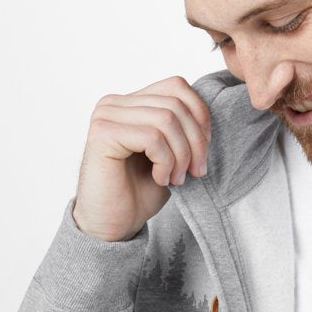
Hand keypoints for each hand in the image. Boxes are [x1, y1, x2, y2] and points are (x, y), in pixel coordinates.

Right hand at [72, 75, 211, 241]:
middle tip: (195, 172)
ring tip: (176, 178)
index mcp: (131, 103)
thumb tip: (207, 118)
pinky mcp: (103, 134)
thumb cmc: (140, 193)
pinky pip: (152, 137)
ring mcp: (106, 116)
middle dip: (195, 142)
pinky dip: (165, 161)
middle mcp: (115, 104)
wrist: (113, 225)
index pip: (177, 87)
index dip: (200, 117)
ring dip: (181, 155)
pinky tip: (159, 179)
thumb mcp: (171, 155)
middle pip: (175, 104)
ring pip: (166, 120)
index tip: (203, 152)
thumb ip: (183, 130)